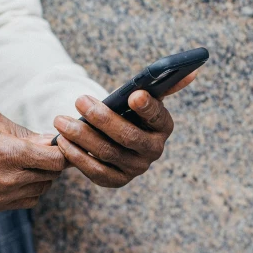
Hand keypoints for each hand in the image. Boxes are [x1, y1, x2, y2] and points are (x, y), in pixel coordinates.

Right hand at [0, 108, 65, 210]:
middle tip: (42, 149)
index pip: (56, 160)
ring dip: (41, 177)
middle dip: (52, 162)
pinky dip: (28, 190)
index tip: (59, 143)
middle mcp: (8, 180)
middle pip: (51, 176)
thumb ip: (22, 132)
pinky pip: (25, 202)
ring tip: (27, 161)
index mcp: (10, 154)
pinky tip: (16, 175)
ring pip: (40, 191)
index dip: (62, 151)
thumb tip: (48, 139)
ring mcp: (0, 197)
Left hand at [52, 71, 197, 187]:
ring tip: (61, 120)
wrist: (116, 141)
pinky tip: (62, 141)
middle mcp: (153, 150)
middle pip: (128, 137)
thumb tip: (192, 71)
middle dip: (102, 118)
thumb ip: (162, 84)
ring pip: (107, 153)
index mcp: (163, 126)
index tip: (134, 95)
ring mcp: (135, 169)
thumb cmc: (128, 113)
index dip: (147, 107)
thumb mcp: (143, 98)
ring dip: (82, 136)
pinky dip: (77, 156)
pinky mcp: (116, 181)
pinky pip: (95, 171)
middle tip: (80, 100)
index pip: (158, 117)